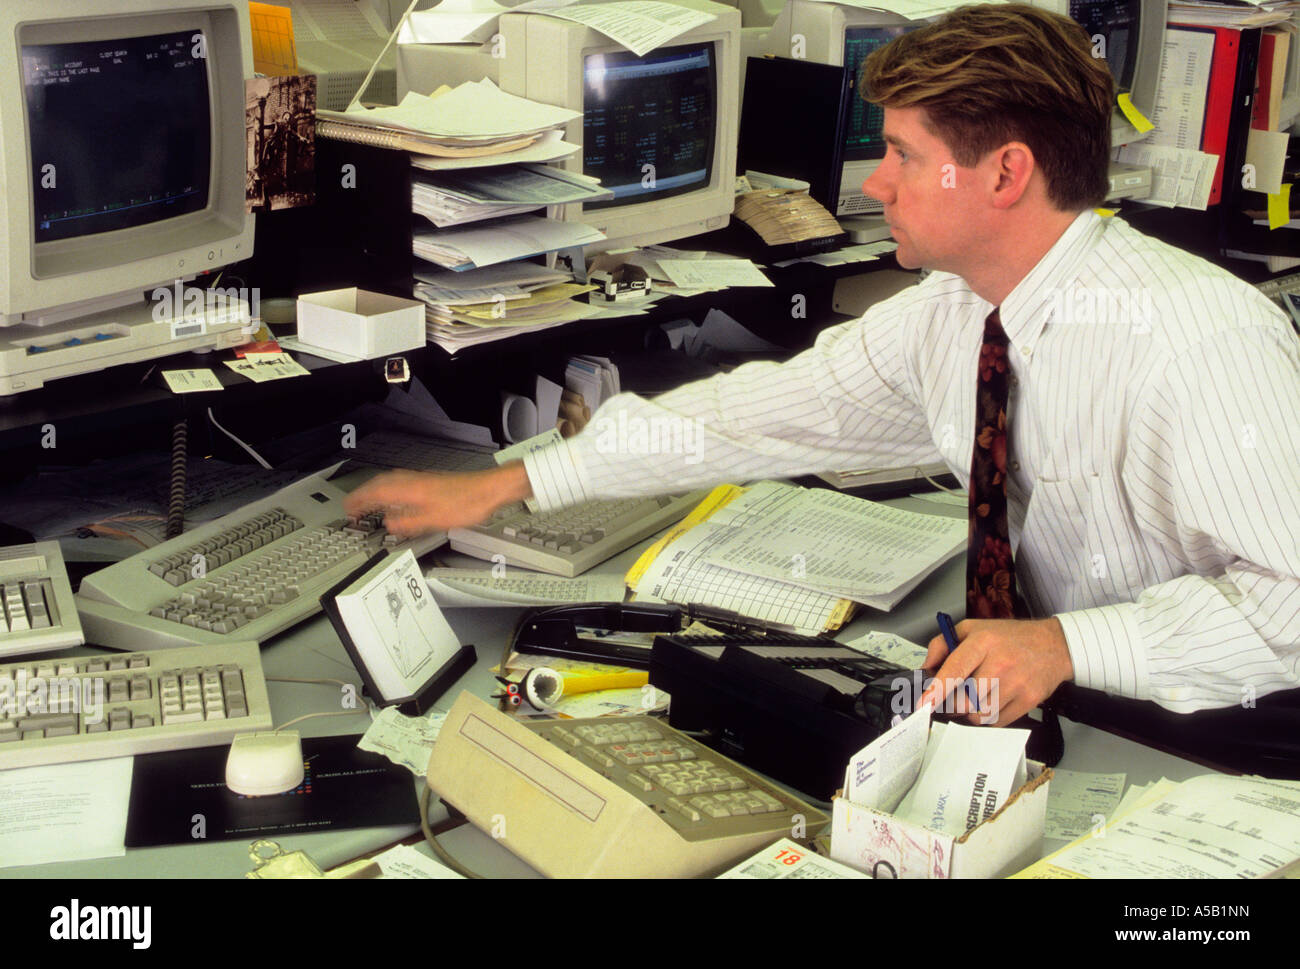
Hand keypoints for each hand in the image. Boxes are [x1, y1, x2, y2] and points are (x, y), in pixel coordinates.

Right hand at [343, 463, 532, 538]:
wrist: (488, 489)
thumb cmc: (467, 502)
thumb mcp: (434, 521)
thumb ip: (408, 523)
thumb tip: (389, 525)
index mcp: (409, 490)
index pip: (375, 493)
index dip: (359, 502)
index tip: (348, 510)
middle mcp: (413, 481)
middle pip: (379, 484)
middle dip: (363, 495)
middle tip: (352, 506)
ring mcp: (421, 479)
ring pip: (389, 481)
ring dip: (375, 491)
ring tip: (367, 501)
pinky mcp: (430, 481)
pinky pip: (400, 482)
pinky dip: (389, 489)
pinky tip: (395, 497)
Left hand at [918, 617, 1072, 726]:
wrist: (1054, 645)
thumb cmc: (1010, 638)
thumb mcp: (973, 628)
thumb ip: (943, 644)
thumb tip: (926, 667)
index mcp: (983, 642)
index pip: (955, 669)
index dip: (937, 690)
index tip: (924, 704)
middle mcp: (1000, 663)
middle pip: (965, 700)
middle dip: (953, 704)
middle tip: (954, 697)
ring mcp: (1016, 683)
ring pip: (980, 715)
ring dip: (971, 712)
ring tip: (977, 696)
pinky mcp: (1029, 700)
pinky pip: (998, 722)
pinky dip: (990, 717)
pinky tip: (993, 700)